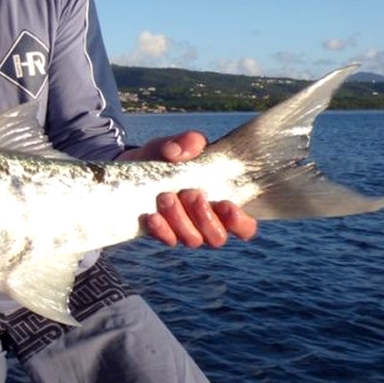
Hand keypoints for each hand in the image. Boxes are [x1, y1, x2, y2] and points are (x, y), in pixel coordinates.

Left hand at [121, 132, 257, 247]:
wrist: (138, 166)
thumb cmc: (172, 158)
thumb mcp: (182, 145)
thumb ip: (189, 142)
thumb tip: (178, 152)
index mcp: (224, 203)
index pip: (245, 226)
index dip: (240, 223)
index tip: (226, 204)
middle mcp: (208, 223)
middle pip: (217, 237)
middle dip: (205, 218)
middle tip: (190, 194)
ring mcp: (186, 231)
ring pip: (193, 240)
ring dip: (181, 220)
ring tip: (166, 197)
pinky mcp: (163, 233)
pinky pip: (166, 239)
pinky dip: (161, 229)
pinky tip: (153, 216)